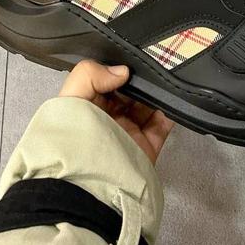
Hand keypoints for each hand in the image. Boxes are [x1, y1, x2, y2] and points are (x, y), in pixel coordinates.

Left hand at [59, 60, 173, 164]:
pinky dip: (170, 111)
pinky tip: (172, 97)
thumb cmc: (74, 138)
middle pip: (131, 92)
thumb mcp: (71, 98)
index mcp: (89, 104)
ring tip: (165, 77)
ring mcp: (130, 131)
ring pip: (148, 104)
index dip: (118, 69)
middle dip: (141, 79)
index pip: (107, 80)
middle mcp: (110, 117)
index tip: (132, 59)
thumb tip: (123, 71)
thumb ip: (89, 74)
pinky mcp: (147, 145)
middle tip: (153, 63)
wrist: (90, 185)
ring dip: (156, 92)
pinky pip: (163, 124)